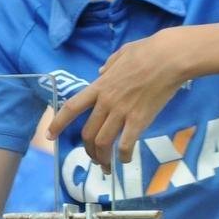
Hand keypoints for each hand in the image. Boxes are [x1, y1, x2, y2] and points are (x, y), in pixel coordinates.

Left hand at [47, 29, 191, 173]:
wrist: (169, 58)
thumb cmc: (147, 52)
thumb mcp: (120, 54)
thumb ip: (108, 66)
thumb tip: (101, 72)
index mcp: (99, 86)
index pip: (72, 108)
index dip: (58, 123)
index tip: (49, 135)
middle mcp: (106, 102)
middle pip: (88, 132)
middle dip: (87, 149)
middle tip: (92, 157)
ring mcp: (122, 112)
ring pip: (103, 142)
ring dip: (102, 157)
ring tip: (105, 166)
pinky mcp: (139, 120)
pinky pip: (126, 144)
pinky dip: (123, 156)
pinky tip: (125, 160)